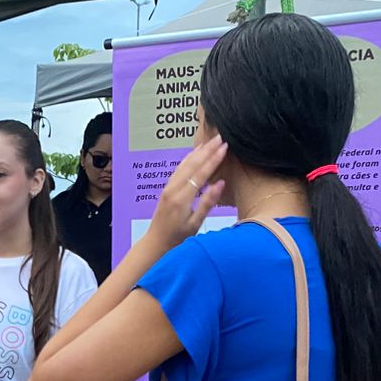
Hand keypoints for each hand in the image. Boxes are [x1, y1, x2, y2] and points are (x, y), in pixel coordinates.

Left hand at [139, 136, 226, 251]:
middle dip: (207, 150)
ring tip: (210, 141)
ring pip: (184, 164)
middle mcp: (173, 189)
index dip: (213, 159)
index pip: (201, 173)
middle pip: (192, 164)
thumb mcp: (195, 223)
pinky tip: (194, 153)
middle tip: (220, 137)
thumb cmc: (178, 238)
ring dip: (197, 151)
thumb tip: (220, 183)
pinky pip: (179, 169)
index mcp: (182, 198)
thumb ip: (207, 203)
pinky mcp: (167, 188)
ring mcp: (168, 187)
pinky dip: (188, 159)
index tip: (224, 147)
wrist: (156, 243)